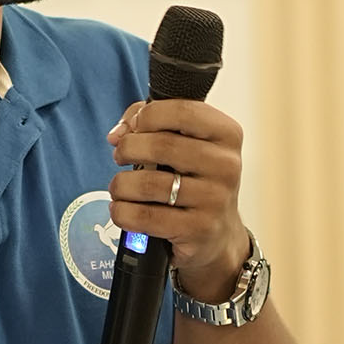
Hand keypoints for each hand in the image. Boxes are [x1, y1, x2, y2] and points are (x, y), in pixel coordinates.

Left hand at [106, 99, 248, 295]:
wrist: (218, 232)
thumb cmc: (195, 180)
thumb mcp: (185, 142)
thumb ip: (148, 122)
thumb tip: (117, 135)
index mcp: (226, 134)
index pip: (181, 111)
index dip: (147, 116)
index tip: (134, 127)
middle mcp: (225, 165)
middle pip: (161, 146)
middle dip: (128, 148)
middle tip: (120, 156)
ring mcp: (214, 199)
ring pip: (148, 183)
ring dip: (121, 184)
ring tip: (120, 187)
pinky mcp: (198, 229)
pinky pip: (145, 217)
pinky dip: (123, 212)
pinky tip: (122, 209)